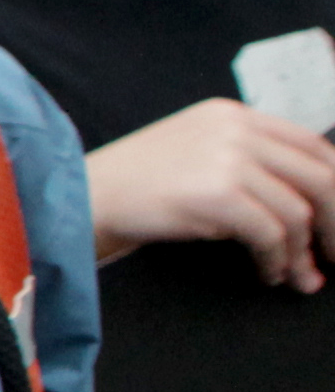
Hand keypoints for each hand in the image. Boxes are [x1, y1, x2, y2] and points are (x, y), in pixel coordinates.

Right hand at [90, 98, 334, 288]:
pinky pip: (270, 234)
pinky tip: (268, 274)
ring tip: (298, 276)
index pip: (314, 145)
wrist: (82, 195)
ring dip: (303, 252)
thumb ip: (244, 158)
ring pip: (299, 211)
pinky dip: (277, 261)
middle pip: (321, 176)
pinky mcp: (217, 194)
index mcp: (233, 115)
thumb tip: (303, 202)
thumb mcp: (195, 152)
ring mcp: (227, 159)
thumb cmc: (134, 184)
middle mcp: (236, 130)